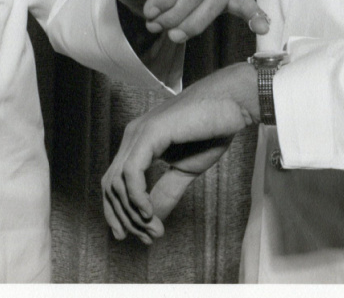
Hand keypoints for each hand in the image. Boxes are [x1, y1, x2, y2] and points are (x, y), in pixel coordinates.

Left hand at [102, 63, 258, 242]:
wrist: (232, 106)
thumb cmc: (211, 130)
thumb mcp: (185, 170)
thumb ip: (166, 191)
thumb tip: (152, 218)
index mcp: (138, 143)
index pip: (114, 183)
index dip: (120, 214)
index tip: (137, 237)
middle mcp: (132, 136)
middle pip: (111, 186)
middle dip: (125, 218)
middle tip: (148, 238)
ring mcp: (138, 133)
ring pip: (117, 182)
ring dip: (132, 213)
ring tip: (153, 229)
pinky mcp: (150, 133)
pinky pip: (131, 172)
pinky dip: (136, 197)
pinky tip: (149, 212)